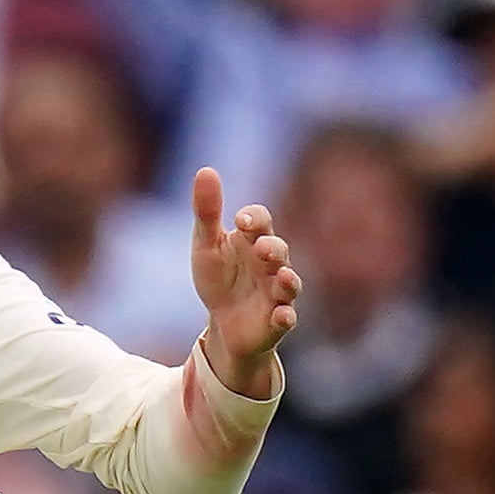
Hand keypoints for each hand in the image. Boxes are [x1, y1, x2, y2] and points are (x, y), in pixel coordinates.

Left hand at [189, 167, 300, 396]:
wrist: (225, 324)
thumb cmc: (219, 278)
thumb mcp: (207, 245)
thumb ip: (207, 211)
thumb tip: (205, 170)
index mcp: (253, 240)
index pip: (259, 220)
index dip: (253, 218)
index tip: (239, 220)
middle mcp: (271, 263)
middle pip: (278, 250)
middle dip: (272, 248)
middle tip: (262, 247)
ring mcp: (277, 292)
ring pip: (289, 283)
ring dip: (287, 279)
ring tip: (282, 276)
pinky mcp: (276, 320)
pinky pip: (286, 318)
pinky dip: (286, 317)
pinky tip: (282, 316)